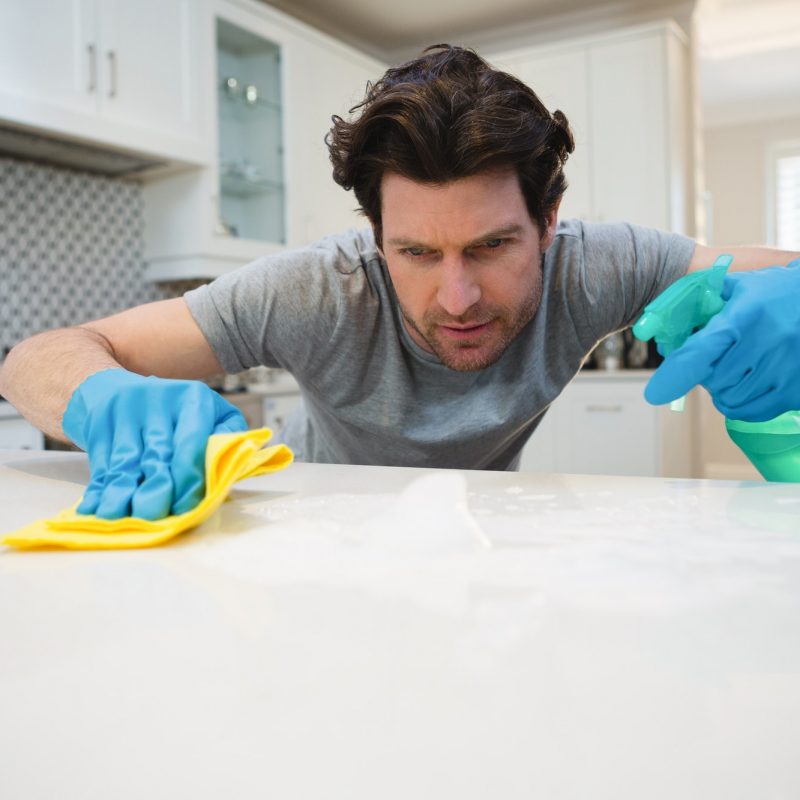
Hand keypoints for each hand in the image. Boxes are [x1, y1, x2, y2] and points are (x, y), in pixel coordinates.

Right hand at [63, 369, 246, 519]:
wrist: (113, 388)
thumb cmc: (173, 411)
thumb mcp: (209, 411)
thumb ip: (227, 436)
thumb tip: (231, 467)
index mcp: (193, 398)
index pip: (191, 443)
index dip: (189, 478)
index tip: (186, 506)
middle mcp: (158, 400)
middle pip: (158, 454)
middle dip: (156, 489)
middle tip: (154, 515)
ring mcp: (125, 412)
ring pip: (126, 462)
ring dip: (123, 494)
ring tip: (120, 518)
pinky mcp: (99, 424)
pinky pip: (102, 463)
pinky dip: (100, 490)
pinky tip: (98, 508)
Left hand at [644, 260, 799, 420]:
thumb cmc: (781, 292)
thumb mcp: (745, 285)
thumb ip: (706, 299)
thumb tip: (665, 318)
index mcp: (745, 316)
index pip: (700, 352)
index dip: (675, 374)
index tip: (655, 394)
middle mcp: (766, 343)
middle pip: (713, 379)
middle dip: (705, 375)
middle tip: (713, 364)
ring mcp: (784, 368)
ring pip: (731, 398)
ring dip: (721, 391)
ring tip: (730, 375)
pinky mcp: (796, 389)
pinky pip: (754, 411)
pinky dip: (740, 406)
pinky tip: (742, 391)